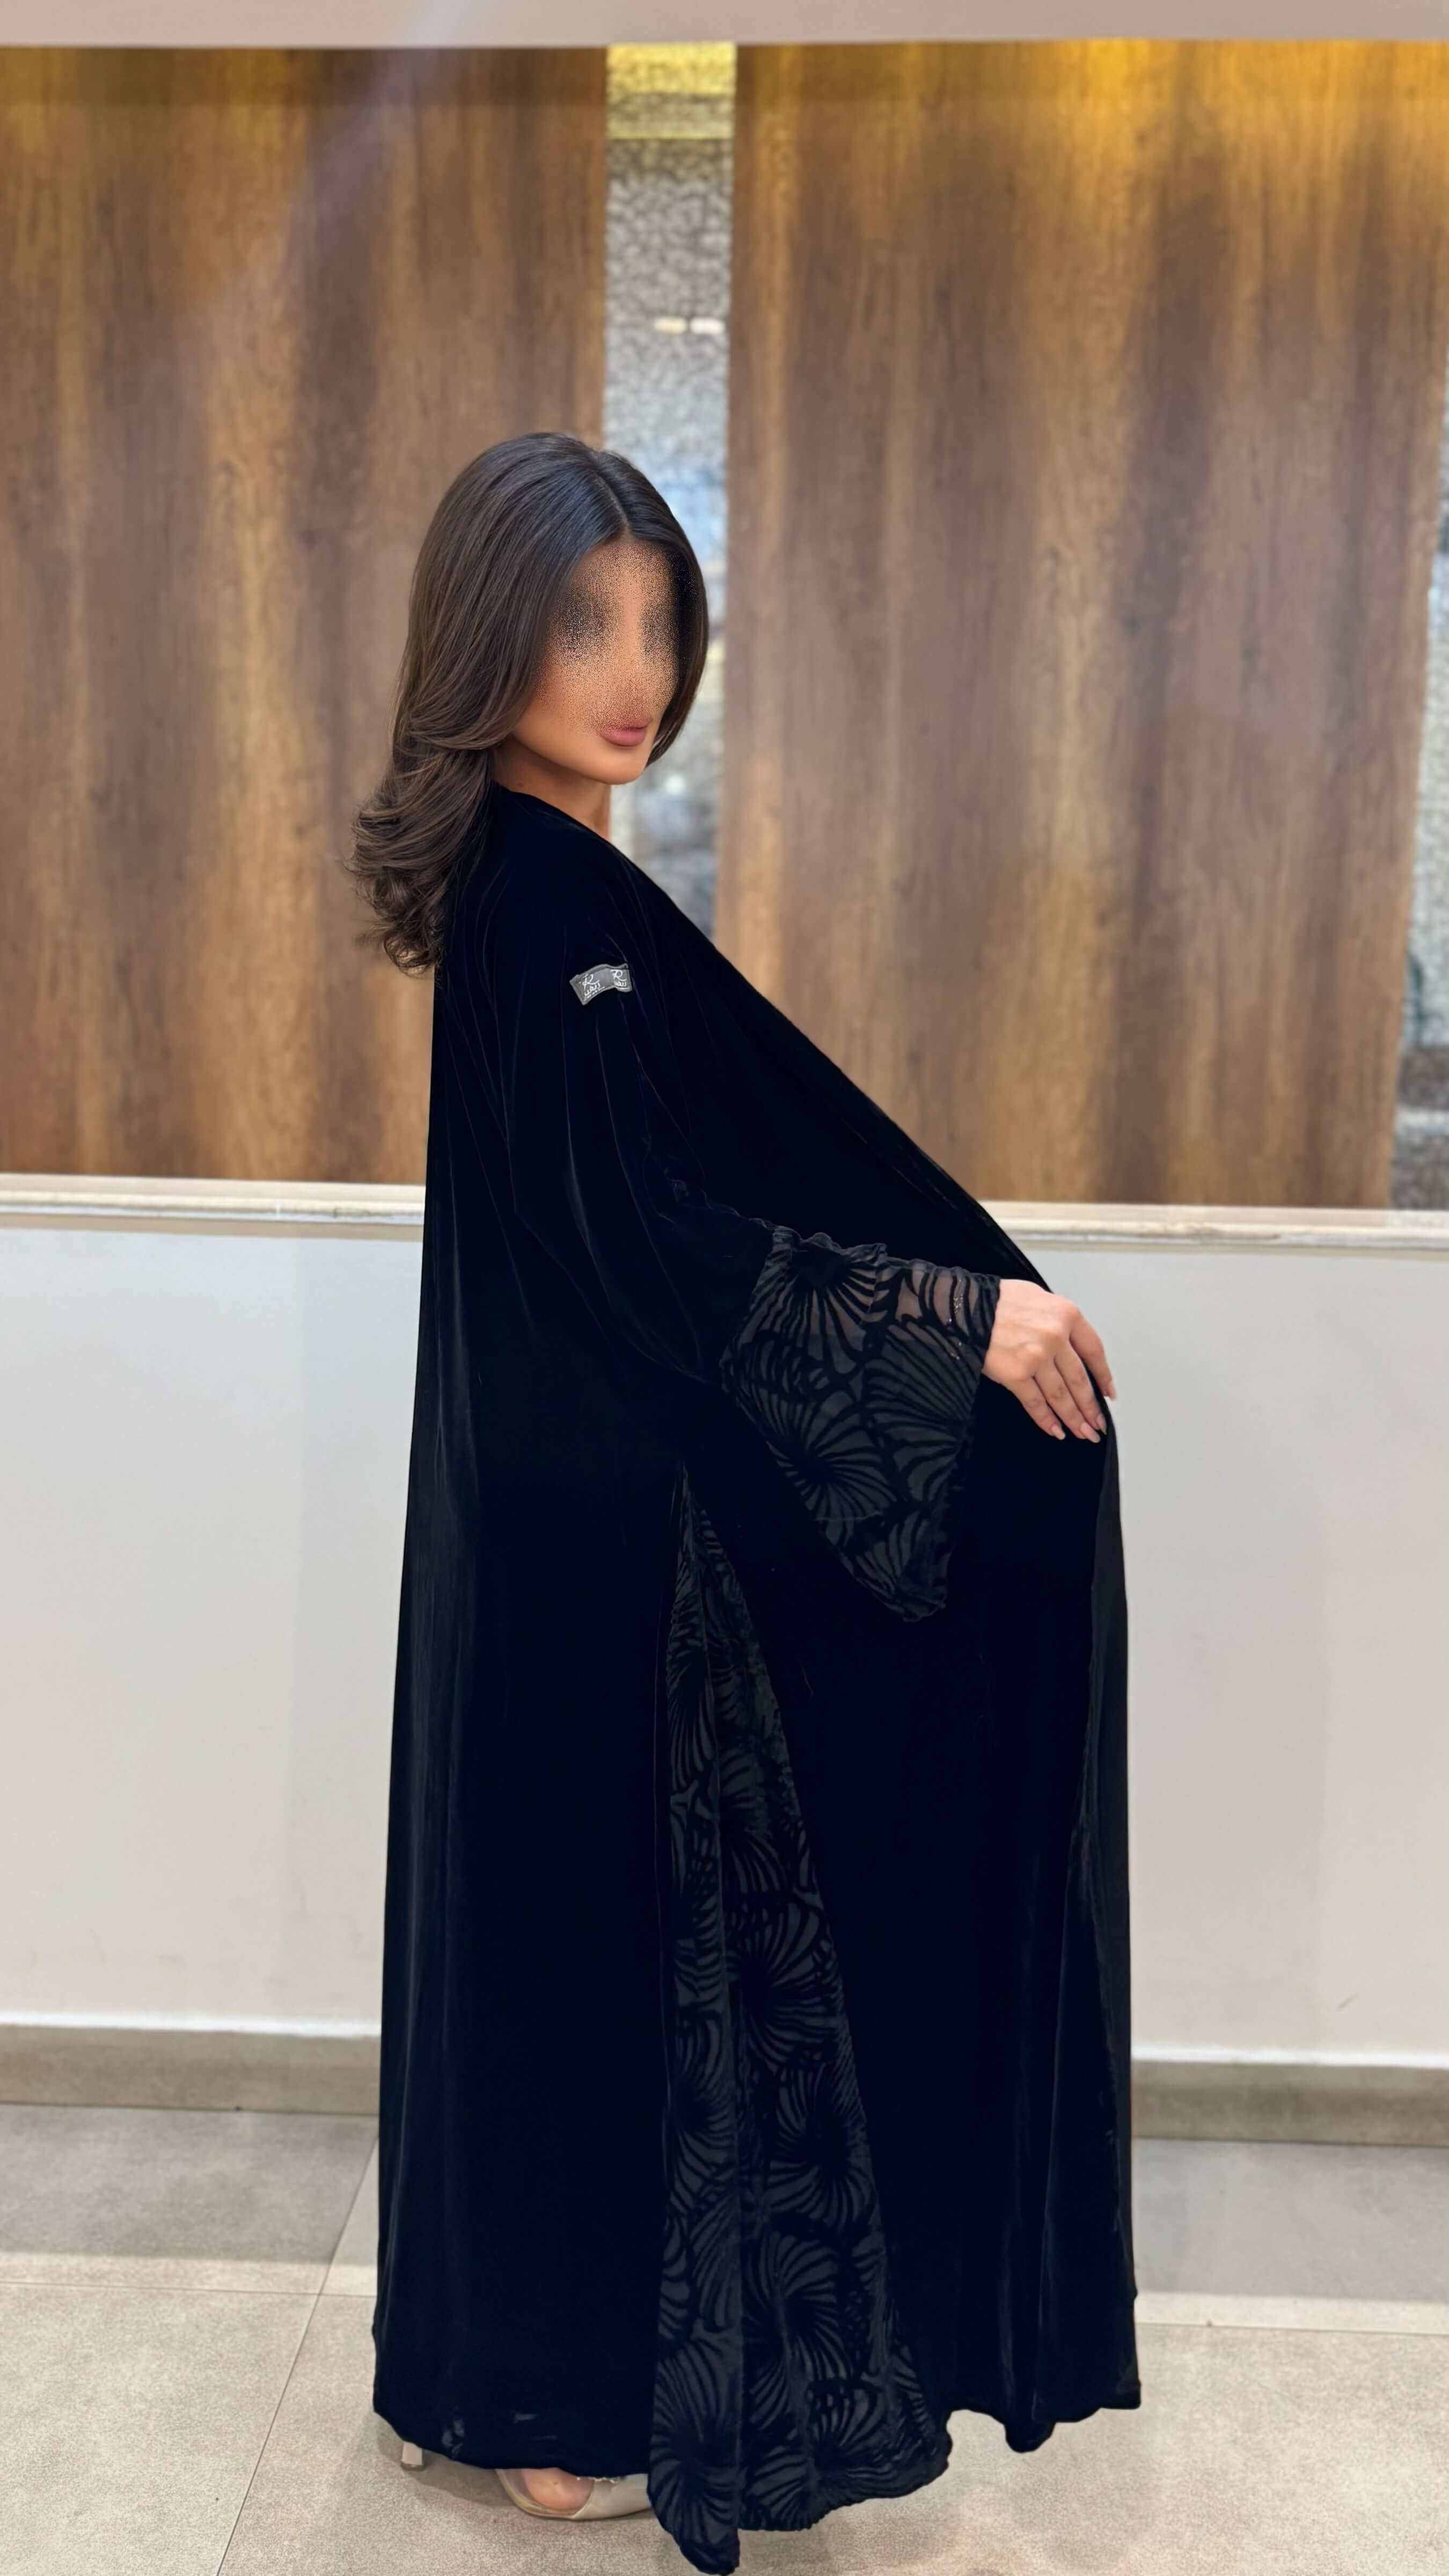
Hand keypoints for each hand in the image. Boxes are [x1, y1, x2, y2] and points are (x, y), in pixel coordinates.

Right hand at [982, 1278, 1115, 1441]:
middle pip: (1080, 1380)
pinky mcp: (1015, 1375)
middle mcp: (1056, 1337)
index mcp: (1066, 1315)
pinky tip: (1056, 1431)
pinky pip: (1035, 1403)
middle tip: (1097, 1425)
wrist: (963, 1308)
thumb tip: (1071, 1348)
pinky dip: (1047, 1420)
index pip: (1094, 1351)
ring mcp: (1036, 1358)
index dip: (1103, 1376)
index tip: (1108, 1394)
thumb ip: (1058, 1320)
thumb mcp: (1038, 1297)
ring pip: (1061, 1396)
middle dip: (1090, 1407)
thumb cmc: (997, 1300)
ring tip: (1084, 1433)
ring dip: (1074, 1419)